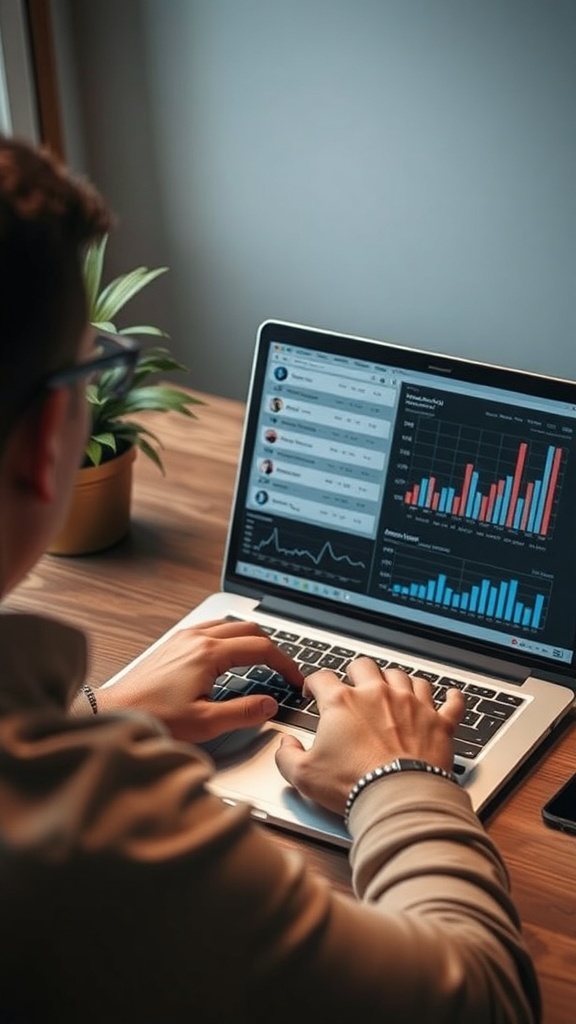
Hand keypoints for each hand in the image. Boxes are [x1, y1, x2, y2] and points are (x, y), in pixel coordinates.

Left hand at [96, 618, 302, 741]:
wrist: (114, 712)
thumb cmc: (153, 717)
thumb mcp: (205, 723)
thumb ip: (243, 713)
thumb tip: (270, 705)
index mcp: (209, 654)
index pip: (261, 648)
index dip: (286, 664)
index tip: (295, 680)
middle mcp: (197, 638)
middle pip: (249, 629)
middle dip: (273, 648)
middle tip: (283, 670)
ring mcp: (184, 637)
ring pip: (230, 625)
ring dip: (251, 640)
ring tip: (263, 662)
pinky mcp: (174, 643)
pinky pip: (212, 628)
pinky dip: (231, 638)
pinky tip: (230, 656)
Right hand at [275, 658, 464, 815]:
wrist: (398, 800)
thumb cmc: (353, 786)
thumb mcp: (304, 776)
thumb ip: (287, 756)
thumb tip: (286, 745)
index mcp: (342, 702)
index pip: (322, 677)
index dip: (313, 683)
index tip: (312, 691)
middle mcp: (378, 694)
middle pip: (365, 666)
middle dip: (355, 672)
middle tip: (353, 685)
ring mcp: (412, 705)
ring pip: (405, 677)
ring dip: (397, 681)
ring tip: (393, 689)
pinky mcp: (439, 723)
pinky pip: (452, 702)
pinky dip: (452, 698)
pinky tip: (451, 695)